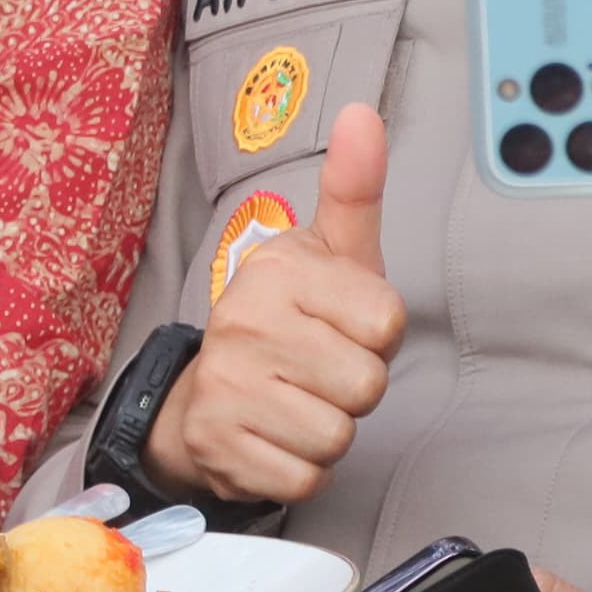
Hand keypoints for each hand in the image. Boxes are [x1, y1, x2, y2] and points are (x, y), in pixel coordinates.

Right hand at [146, 103, 403, 505]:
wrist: (205, 395)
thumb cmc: (290, 317)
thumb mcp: (328, 251)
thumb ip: (353, 188)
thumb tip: (362, 113)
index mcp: (279, 270)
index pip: (386, 322)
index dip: (377, 334)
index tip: (344, 325)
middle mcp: (244, 323)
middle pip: (367, 386)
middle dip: (355, 387)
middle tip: (320, 369)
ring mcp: (227, 388)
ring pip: (339, 436)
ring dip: (330, 430)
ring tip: (298, 402)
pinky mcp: (220, 449)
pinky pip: (306, 478)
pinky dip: (301, 469)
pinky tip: (276, 437)